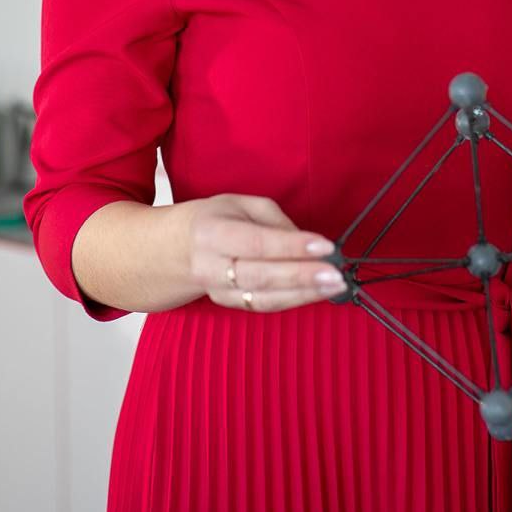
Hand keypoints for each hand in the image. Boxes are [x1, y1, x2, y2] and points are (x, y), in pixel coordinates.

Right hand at [187, 193, 345, 311]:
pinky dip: (292, 301)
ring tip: (334, 286)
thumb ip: (275, 220)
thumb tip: (306, 241)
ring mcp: (217, 290)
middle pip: (260, 275)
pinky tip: (316, 293)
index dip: (292, 246)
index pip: (256, 242)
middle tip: (335, 274)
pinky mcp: (227, 304)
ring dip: (303, 294)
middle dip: (302, 276)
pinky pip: (262, 306)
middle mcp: (210, 265)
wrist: (176, 250)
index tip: (325, 246)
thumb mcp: (241, 205)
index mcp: (212, 232)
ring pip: (263, 298)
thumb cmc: (215, 220)